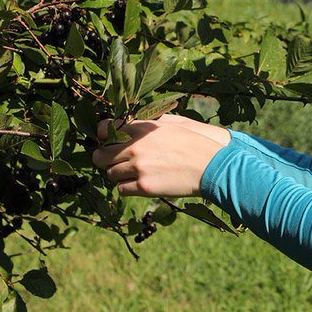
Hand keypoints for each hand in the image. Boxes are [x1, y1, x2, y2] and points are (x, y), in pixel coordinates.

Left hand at [92, 113, 231, 197]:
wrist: (211, 166)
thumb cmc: (195, 143)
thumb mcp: (173, 123)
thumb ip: (149, 122)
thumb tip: (132, 122)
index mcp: (142, 128)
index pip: (104, 129)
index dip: (103, 136)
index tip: (107, 141)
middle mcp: (135, 147)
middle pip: (100, 155)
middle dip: (105, 159)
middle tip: (115, 161)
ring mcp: (138, 167)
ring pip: (109, 174)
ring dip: (118, 174)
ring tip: (133, 173)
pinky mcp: (143, 187)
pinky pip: (121, 189)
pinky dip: (127, 187)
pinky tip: (140, 183)